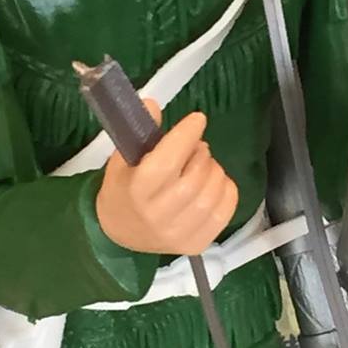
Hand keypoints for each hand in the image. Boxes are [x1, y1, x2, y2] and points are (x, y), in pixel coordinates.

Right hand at [96, 100, 238, 255]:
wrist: (120, 233)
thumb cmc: (123, 190)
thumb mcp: (122, 159)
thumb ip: (140, 133)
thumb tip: (154, 104)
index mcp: (136, 192)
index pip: (167, 161)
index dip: (186, 136)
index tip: (197, 119)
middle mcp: (158, 216)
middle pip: (194, 178)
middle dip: (202, 154)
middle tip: (197, 147)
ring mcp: (179, 234)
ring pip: (212, 193)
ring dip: (214, 170)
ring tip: (203, 165)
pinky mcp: (197, 243)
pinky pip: (226, 210)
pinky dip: (226, 189)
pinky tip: (214, 183)